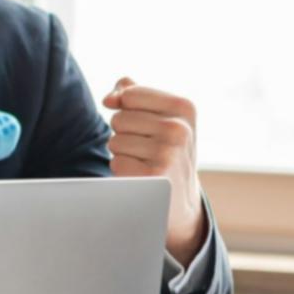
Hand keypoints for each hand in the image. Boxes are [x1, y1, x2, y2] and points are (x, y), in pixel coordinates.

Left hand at [104, 78, 206, 263]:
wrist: (180, 198)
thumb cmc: (164, 149)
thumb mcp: (160, 116)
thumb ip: (132, 94)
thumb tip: (110, 98)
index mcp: (184, 107)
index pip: (129, 94)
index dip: (127, 109)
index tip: (147, 124)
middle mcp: (180, 129)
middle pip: (118, 118)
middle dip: (125, 134)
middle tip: (148, 149)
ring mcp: (168, 153)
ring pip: (115, 140)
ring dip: (124, 153)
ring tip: (147, 162)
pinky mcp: (153, 177)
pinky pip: (116, 161)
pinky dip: (123, 170)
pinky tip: (143, 176)